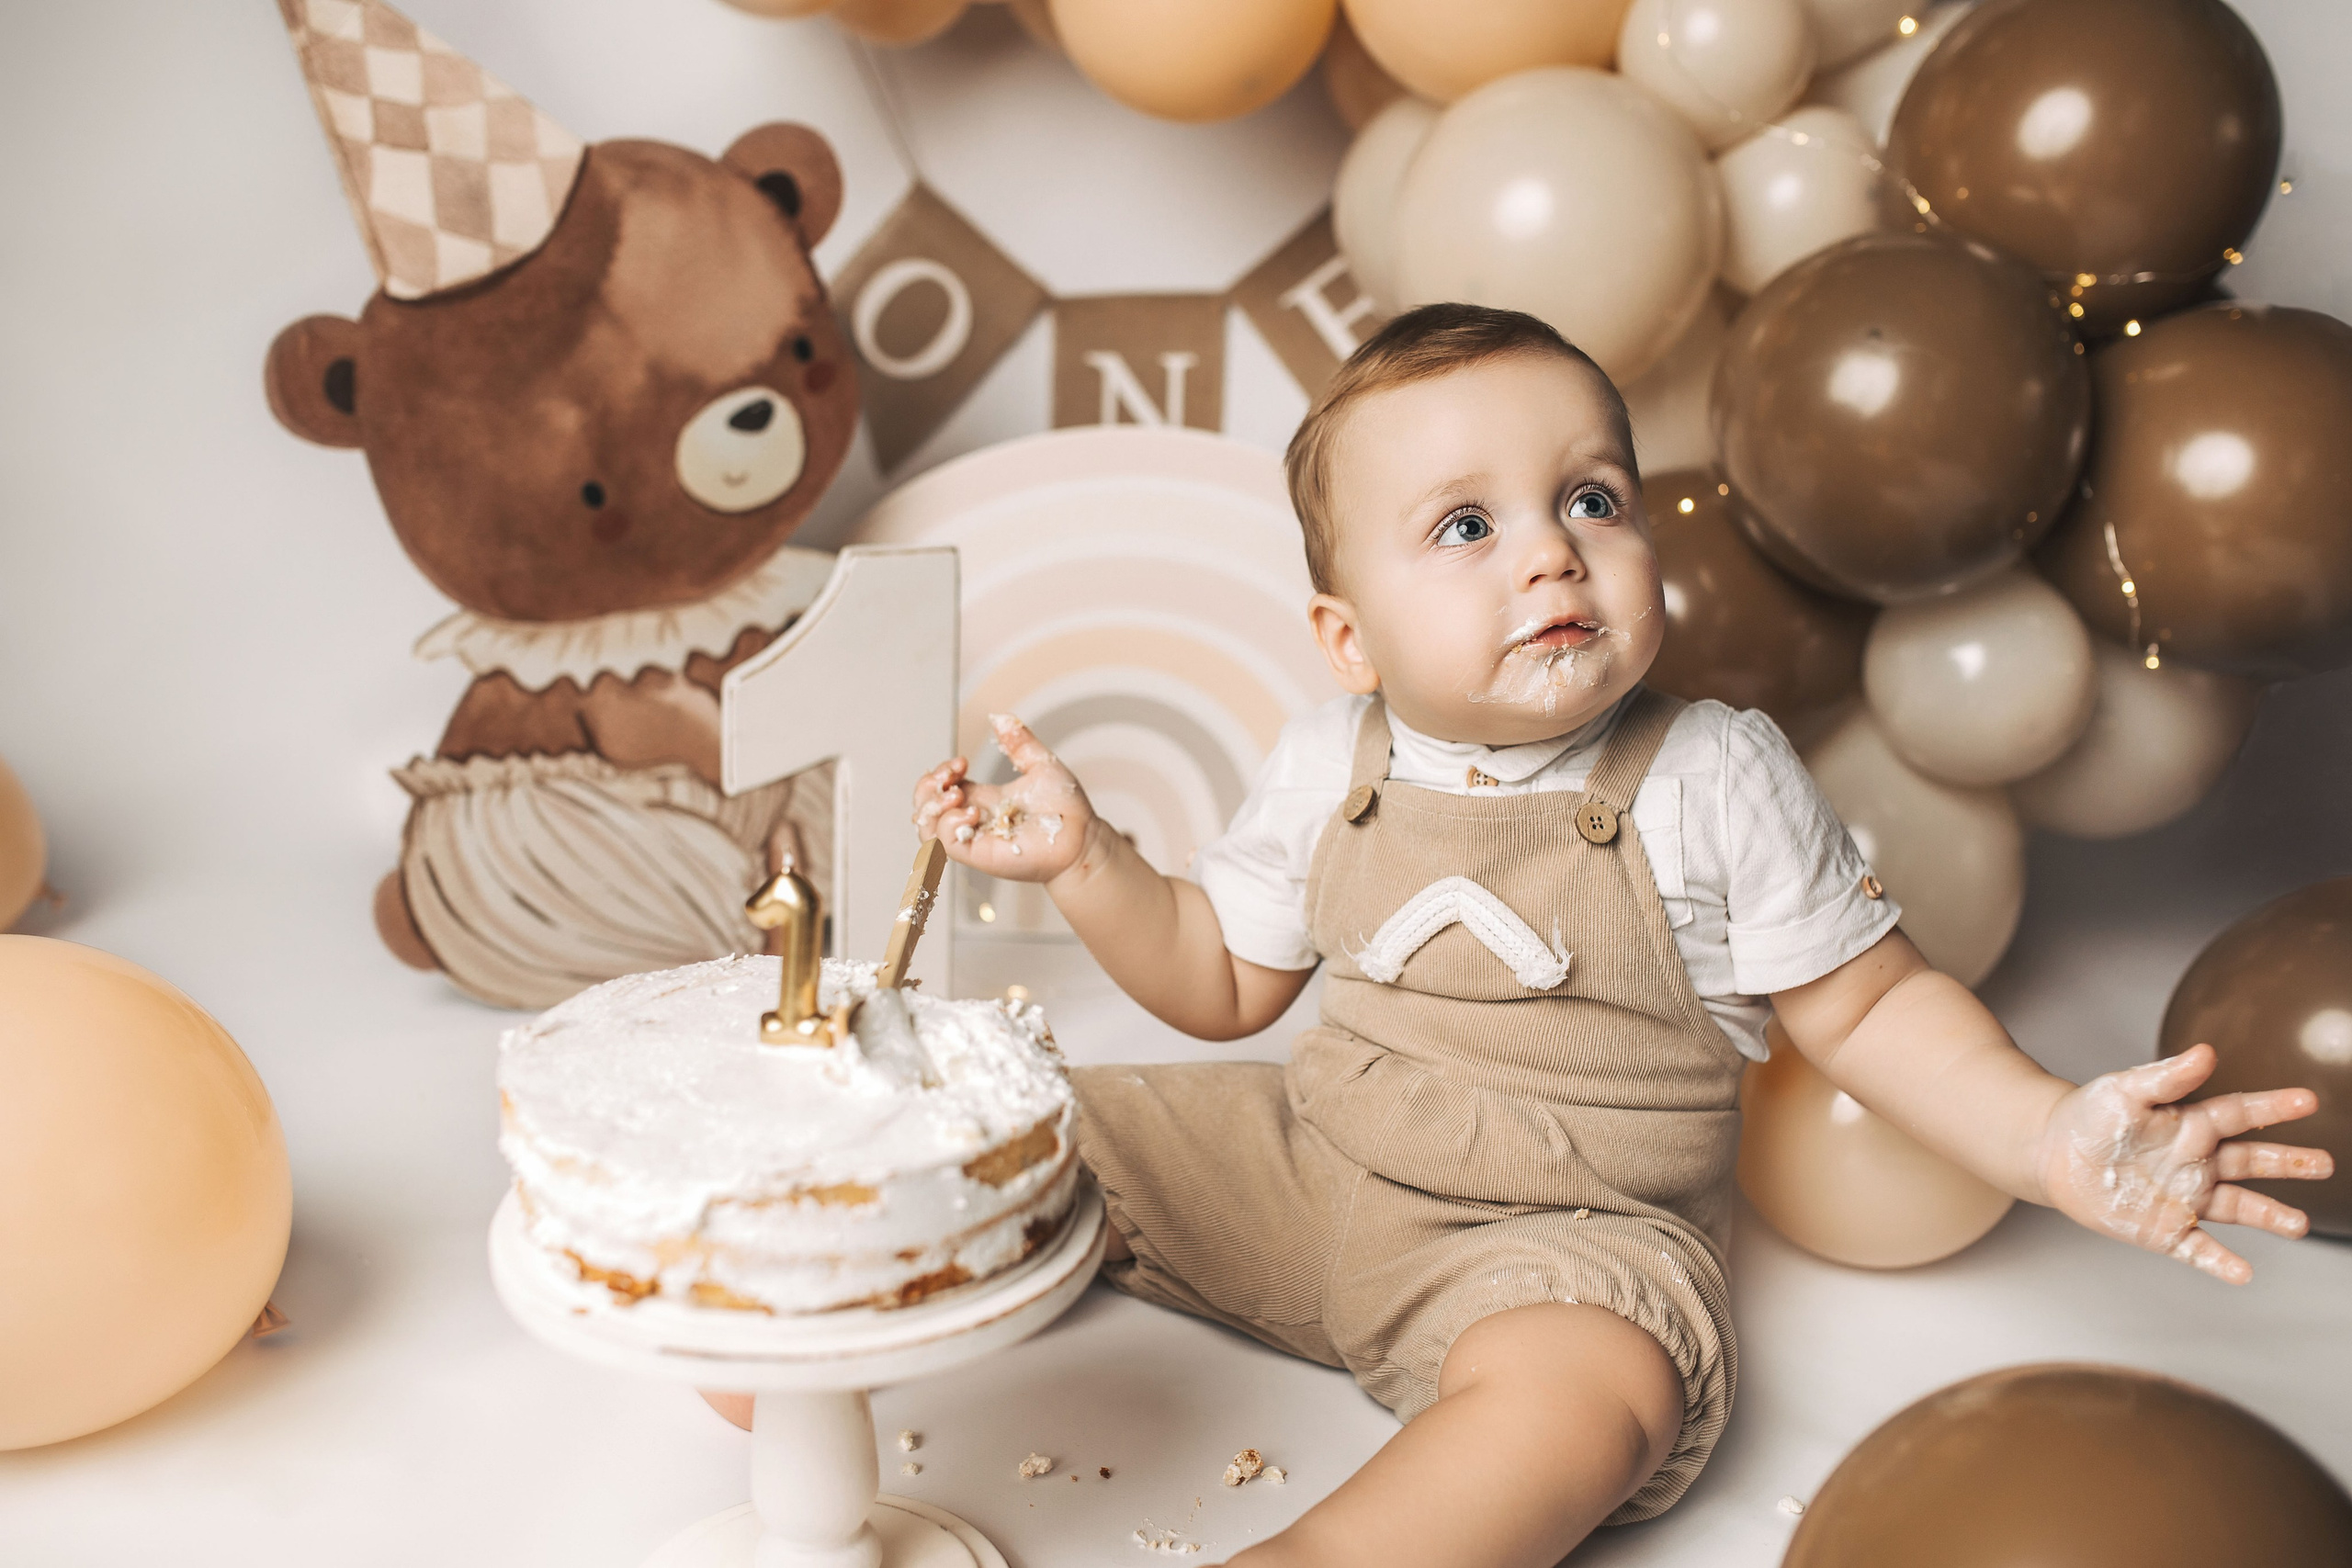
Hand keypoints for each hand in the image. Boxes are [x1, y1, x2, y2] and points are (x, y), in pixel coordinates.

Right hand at [911, 714, 1094, 884]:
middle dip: (927, 787)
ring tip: (956, 793)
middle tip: (951, 774)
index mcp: (981, 798)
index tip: (962, 762)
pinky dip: (949, 826)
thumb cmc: (1065, 809)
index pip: (941, 786)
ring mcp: (974, 839)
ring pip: (928, 830)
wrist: (1082, 836)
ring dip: (932, 807)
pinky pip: (947, 845)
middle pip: (926, 807)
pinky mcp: (980, 855)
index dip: (941, 772)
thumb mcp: (1040, 764)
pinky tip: (970, 812)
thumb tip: (1000, 717)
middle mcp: (972, 819)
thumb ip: (1019, 742)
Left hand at [2036, 1044, 2334, 1282]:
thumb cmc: (2091, 1116)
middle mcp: (2199, 1163)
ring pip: (2237, 1208)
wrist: (2052, 1153)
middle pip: (2251, 1162)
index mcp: (2193, 1125)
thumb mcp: (2126, 1090)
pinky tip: (2242, 1272)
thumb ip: (2167, 1077)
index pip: (2240, 1114)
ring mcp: (2186, 1197)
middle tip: (2325, 1164)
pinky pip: (2197, 1249)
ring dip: (2268, 1216)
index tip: (2308, 1101)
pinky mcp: (2165, 1229)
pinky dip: (2219, 1262)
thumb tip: (2204, 1052)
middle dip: (2289, 1163)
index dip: (2273, 1107)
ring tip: (2297, 1225)